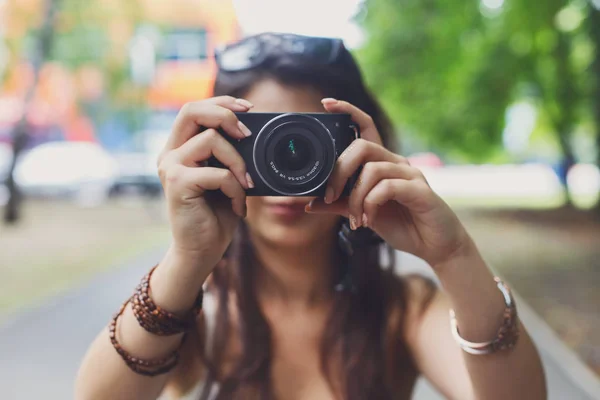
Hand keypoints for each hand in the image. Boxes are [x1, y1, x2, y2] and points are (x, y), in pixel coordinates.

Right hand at [157, 96, 254, 265]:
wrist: (202, 251)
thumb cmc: (216, 214)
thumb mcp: (227, 177)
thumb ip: (230, 154)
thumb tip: (252, 132)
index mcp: (180, 148)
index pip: (195, 110)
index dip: (221, 103)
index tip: (249, 108)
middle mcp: (170, 154)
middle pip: (191, 110)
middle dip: (225, 114)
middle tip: (247, 133)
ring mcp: (171, 168)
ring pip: (210, 140)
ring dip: (238, 162)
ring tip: (245, 185)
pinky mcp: (177, 185)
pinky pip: (217, 173)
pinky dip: (235, 189)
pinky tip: (237, 206)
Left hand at [306, 98, 470, 267]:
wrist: (434, 246)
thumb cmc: (402, 225)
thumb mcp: (363, 213)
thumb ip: (340, 205)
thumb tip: (309, 204)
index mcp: (382, 163)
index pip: (366, 127)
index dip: (348, 112)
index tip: (327, 103)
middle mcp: (396, 163)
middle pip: (362, 147)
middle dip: (340, 170)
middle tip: (330, 196)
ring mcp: (410, 174)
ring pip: (372, 170)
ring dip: (355, 198)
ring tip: (356, 219)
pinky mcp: (419, 190)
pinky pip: (387, 187)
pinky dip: (371, 205)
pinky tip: (369, 220)